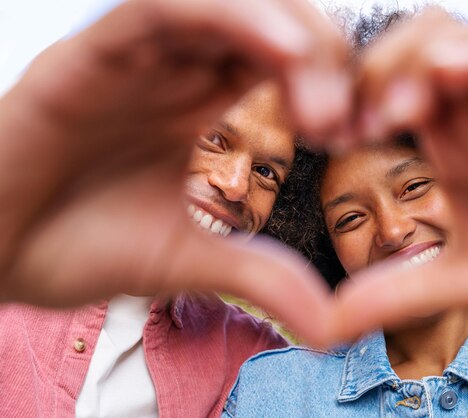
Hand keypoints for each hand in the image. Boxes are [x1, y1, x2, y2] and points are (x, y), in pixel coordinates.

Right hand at [0, 0, 348, 344]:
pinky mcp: (89, 55)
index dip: (333, 82)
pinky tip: (281, 50)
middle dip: (322, 57)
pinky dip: (226, 17)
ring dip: (287, 31)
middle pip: (269, 22)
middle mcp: (174, 70)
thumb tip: (331, 326)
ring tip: (321, 92)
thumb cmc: (76, 247)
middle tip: (343, 118)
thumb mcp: (186, 260)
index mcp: (200, 105)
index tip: (359, 129)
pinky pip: (162, 9)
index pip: (284, 62)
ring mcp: (135, 58)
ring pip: (225, 3)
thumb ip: (258, 276)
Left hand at [330, 8, 467, 340]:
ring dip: (414, 61)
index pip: (385, 84)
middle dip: (369, 70)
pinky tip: (443, 80)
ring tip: (392, 115)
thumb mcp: (456, 284)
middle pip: (411, 46)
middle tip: (352, 124)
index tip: (324, 134)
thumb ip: (393, 296)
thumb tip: (323, 325)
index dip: (346, 96)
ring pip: (459, 39)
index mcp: (447, 143)